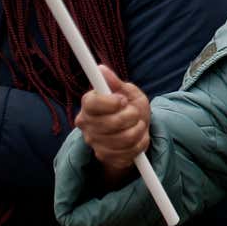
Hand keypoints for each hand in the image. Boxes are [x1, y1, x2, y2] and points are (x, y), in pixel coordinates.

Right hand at [74, 65, 151, 180]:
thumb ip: (116, 83)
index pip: (92, 104)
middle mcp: (86, 124)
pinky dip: (140, 143)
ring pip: (124, 138)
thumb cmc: (130, 107)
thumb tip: (101, 69)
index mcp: (88, 105)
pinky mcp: (104, 157)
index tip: (123, 100)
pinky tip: (137, 138)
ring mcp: (94, 142)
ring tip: (138, 125)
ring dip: (139, 130)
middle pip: (111, 123)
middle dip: (132, 116)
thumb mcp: (128, 92)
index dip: (111, 102)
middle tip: (135, 113)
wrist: (134, 131)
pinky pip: (129, 152)